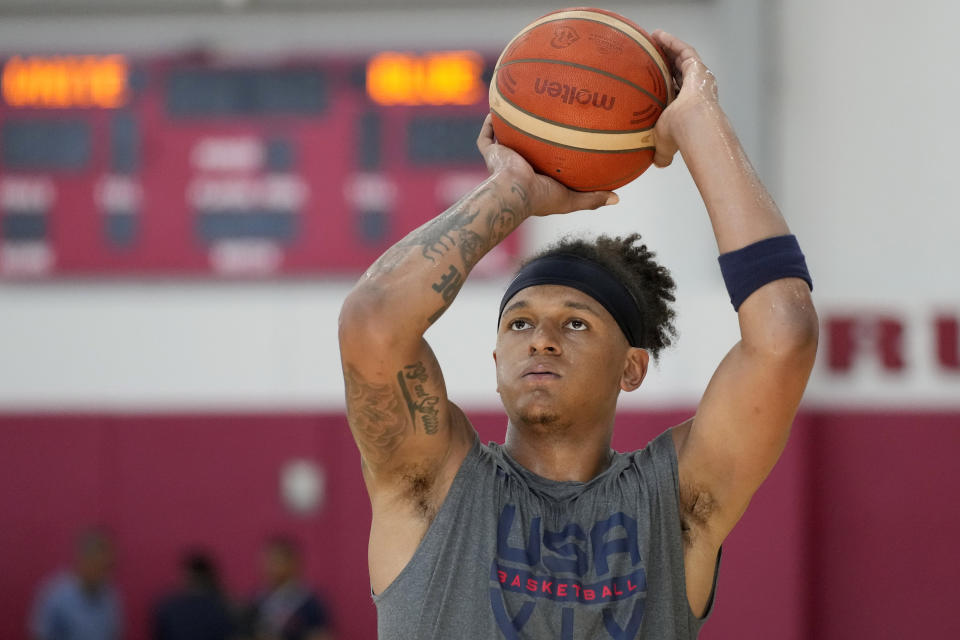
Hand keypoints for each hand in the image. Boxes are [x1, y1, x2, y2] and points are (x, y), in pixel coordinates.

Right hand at [476, 114, 617, 215]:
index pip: (544, 164)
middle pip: (524, 147)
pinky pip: (487, 135)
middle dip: (531, 136)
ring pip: (504, 139)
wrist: (513, 191)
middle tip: (543, 119)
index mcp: (534, 179)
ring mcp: (503, 159)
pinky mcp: (491, 153)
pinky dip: (490, 123)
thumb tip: (617, 198)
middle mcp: (518, 167)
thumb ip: (592, 198)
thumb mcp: (571, 199)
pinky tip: (498, 107)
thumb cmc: (541, 197)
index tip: (564, 140)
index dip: (551, 154)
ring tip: (520, 106)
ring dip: (509, 125)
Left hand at [650, 30, 720, 167]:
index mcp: (688, 105)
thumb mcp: (664, 142)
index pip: (677, 89)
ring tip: (654, 38)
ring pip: (682, 57)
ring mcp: (698, 77)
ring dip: (668, 47)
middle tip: (653, 53)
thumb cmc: (679, 135)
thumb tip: (658, 164)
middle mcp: (695, 89)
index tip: (653, 75)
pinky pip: (684, 50)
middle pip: (680, 71)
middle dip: (667, 61)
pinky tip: (658, 35)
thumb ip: (662, 152)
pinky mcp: (698, 67)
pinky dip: (671, 42)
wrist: (692, 124)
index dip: (666, 81)